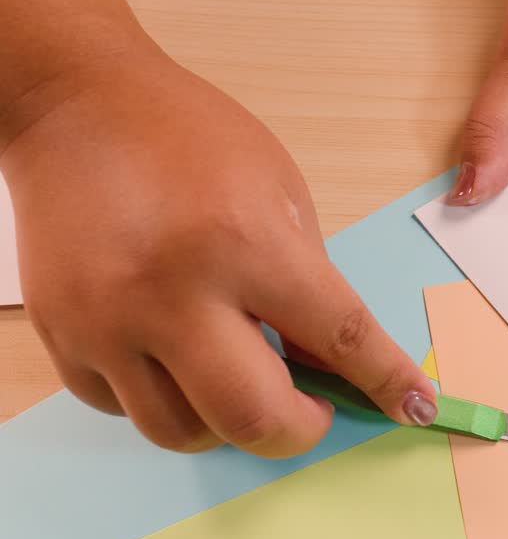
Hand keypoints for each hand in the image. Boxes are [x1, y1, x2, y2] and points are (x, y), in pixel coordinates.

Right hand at [1, 52, 437, 456]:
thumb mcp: (280, 195)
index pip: (339, 337)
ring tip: (241, 376)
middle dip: (300, 431)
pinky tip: (177, 356)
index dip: (387, 381)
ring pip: (182, 431)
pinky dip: (166, 398)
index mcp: (245, 243)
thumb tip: (332, 368)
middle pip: (253, 418)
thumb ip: (309, 285)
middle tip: (313, 409)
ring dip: (228, 422)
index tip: (415, 408)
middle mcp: (172, 292)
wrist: (75, 107)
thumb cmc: (190, 139)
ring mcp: (106, 321)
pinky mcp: (61, 335)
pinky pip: (124, 408)